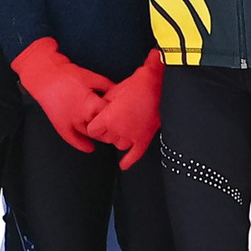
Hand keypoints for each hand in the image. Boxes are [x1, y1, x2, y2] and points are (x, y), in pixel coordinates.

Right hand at [12, 38, 112, 152]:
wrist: (45, 76)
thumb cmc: (69, 74)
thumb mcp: (91, 77)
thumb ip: (107, 86)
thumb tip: (122, 92)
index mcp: (90, 103)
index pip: (110, 116)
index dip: (119, 117)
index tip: (125, 117)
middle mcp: (81, 115)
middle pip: (101, 128)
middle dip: (110, 129)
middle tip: (120, 130)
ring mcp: (70, 122)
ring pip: (89, 134)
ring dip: (99, 136)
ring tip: (108, 137)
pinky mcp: (60, 125)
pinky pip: (72, 139)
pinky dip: (81, 145)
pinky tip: (90, 148)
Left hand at [84, 49, 164, 168]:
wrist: (157, 85)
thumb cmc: (136, 85)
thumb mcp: (113, 91)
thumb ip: (103, 104)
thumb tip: (100, 110)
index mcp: (108, 118)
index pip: (92, 131)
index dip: (94, 126)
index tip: (96, 123)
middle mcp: (119, 130)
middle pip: (105, 139)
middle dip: (106, 131)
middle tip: (110, 123)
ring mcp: (132, 136)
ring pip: (118, 145)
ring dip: (117, 139)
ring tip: (121, 130)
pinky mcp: (145, 138)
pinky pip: (135, 154)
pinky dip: (129, 161)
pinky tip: (123, 165)